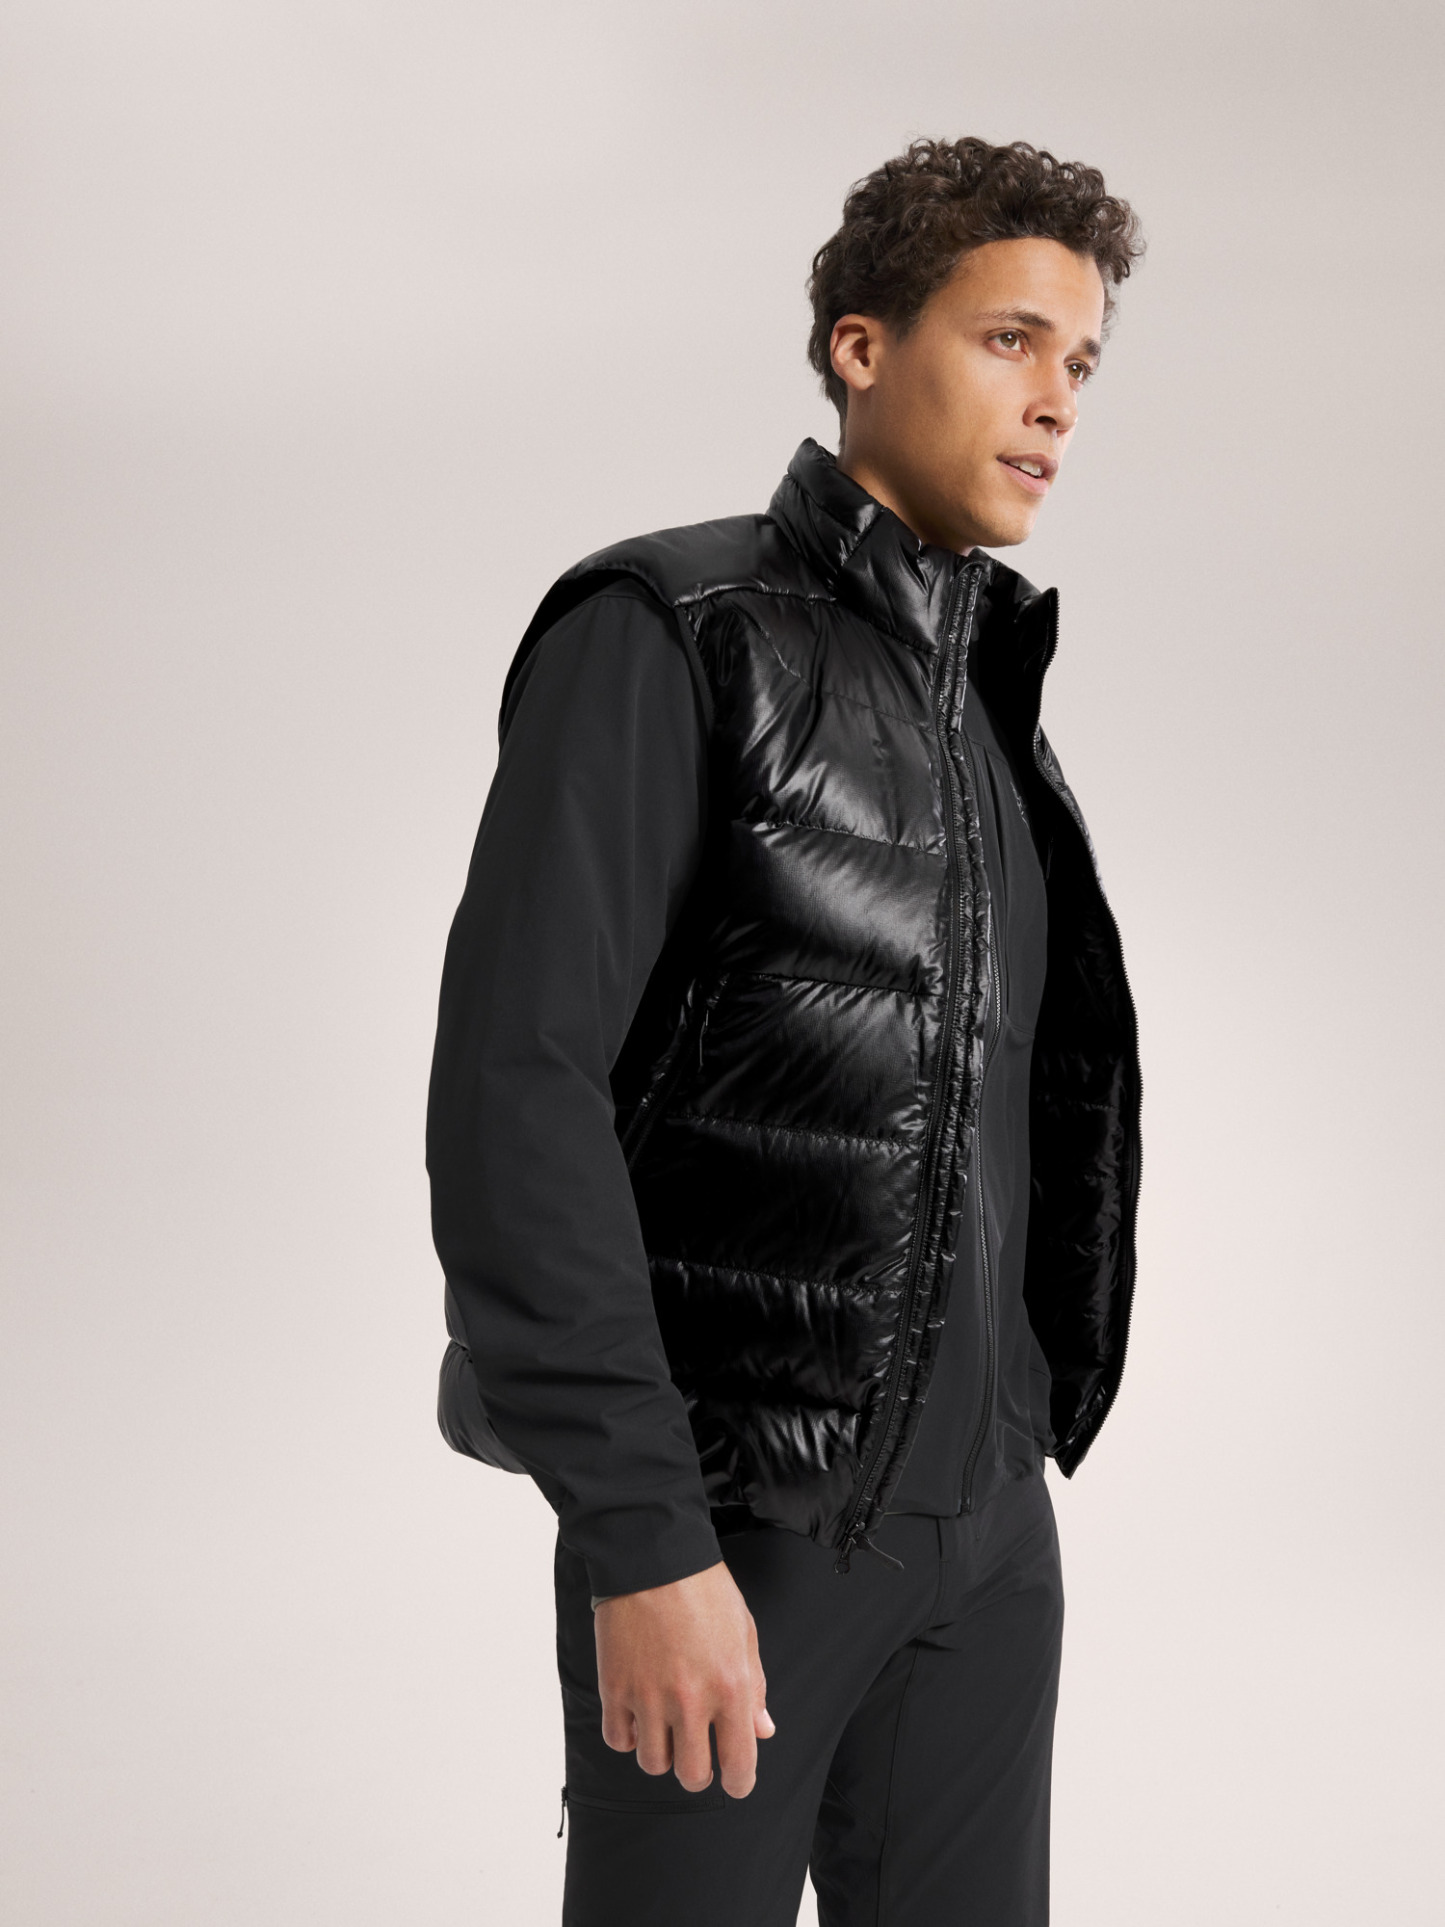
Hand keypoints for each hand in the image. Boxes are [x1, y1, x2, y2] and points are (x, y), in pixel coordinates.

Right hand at [593, 1559, 775, 1797]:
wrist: (652, 1555)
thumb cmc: (704, 1589)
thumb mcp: (745, 1632)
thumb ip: (755, 1687)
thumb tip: (761, 1731)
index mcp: (731, 1687)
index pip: (739, 1764)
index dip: (740, 1782)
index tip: (735, 1781)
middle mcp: (690, 1700)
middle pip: (692, 1776)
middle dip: (699, 1772)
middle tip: (698, 1754)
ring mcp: (649, 1697)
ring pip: (654, 1764)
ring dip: (663, 1754)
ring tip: (666, 1729)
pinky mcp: (615, 1687)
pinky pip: (620, 1740)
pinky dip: (630, 1736)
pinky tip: (639, 1715)